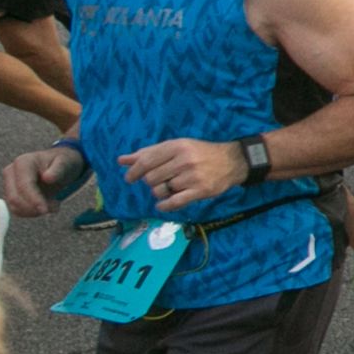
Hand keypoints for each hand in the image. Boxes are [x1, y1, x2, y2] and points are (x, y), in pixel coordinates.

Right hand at [0, 144, 80, 217]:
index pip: (24, 186)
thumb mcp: (66, 163)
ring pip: (15, 207)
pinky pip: (18, 210)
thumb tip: (47, 178)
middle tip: (55, 207)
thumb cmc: (63, 163)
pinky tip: (46, 205)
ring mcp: (8, 184)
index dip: (34, 200)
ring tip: (54, 204)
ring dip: (35, 211)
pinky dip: (32, 212)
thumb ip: (58, 170)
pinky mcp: (11, 195)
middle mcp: (11, 172)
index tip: (45, 210)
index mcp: (23, 162)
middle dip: (34, 208)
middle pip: (15, 198)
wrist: (59, 166)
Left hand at [119, 137, 252, 211]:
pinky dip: (164, 206)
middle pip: (151, 178)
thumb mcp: (176, 147)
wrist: (232, 161)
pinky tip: (163, 204)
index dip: (133, 172)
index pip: (146, 161)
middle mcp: (185, 160)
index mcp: (177, 146)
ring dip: (160, 192)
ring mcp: (193, 176)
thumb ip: (149, 153)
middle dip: (151, 182)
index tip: (129, 178)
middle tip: (160, 180)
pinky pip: (174, 202)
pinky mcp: (200, 191)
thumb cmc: (199, 153)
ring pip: (161, 191)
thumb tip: (121, 160)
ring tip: (169, 188)